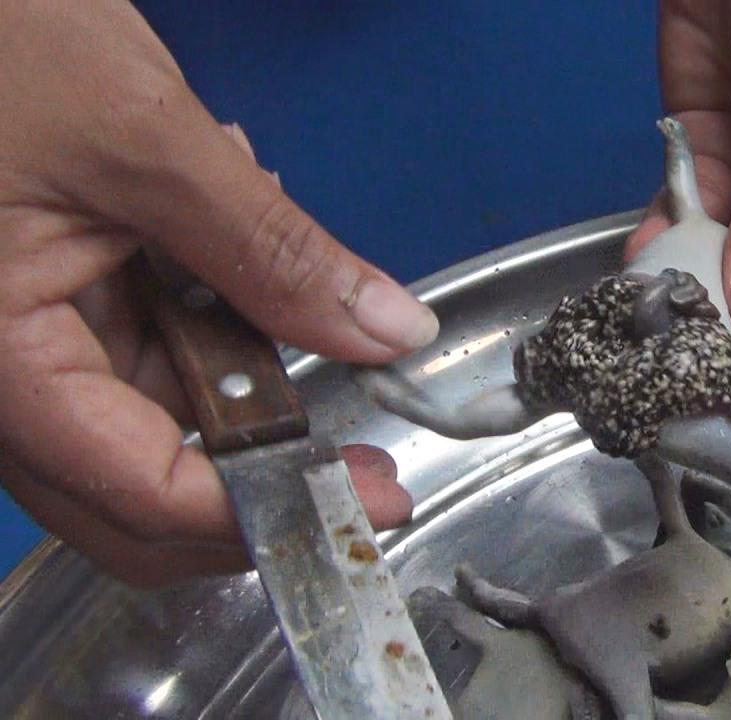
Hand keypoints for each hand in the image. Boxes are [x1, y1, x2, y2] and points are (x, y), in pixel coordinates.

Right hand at [0, 2, 436, 585]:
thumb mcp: (148, 140)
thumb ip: (272, 252)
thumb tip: (384, 331)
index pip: (142, 490)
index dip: (266, 511)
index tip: (367, 500)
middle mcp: (0, 374)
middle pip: (139, 492)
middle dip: (257, 472)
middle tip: (356, 452)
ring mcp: (22, 343)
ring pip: (151, 420)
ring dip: (238, 366)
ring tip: (250, 233)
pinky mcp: (42, 304)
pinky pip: (142, 352)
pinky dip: (207, 314)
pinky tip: (215, 228)